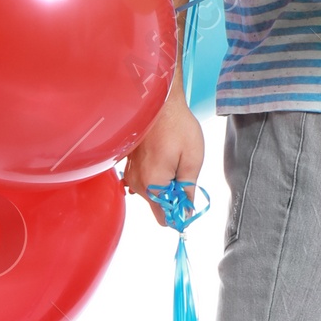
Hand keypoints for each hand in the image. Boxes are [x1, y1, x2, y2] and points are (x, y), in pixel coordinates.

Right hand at [121, 84, 205, 226]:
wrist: (159, 102)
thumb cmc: (177, 126)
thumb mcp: (192, 159)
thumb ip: (188, 190)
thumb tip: (186, 213)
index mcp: (153, 184)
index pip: (164, 218)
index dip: (179, 213)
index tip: (188, 198)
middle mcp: (137, 183)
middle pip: (158, 205)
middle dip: (173, 195)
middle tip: (183, 169)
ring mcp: (130, 173)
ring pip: (151, 192)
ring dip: (164, 183)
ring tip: (173, 159)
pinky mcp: (129, 164)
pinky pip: (144, 180)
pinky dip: (155, 175)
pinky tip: (163, 156)